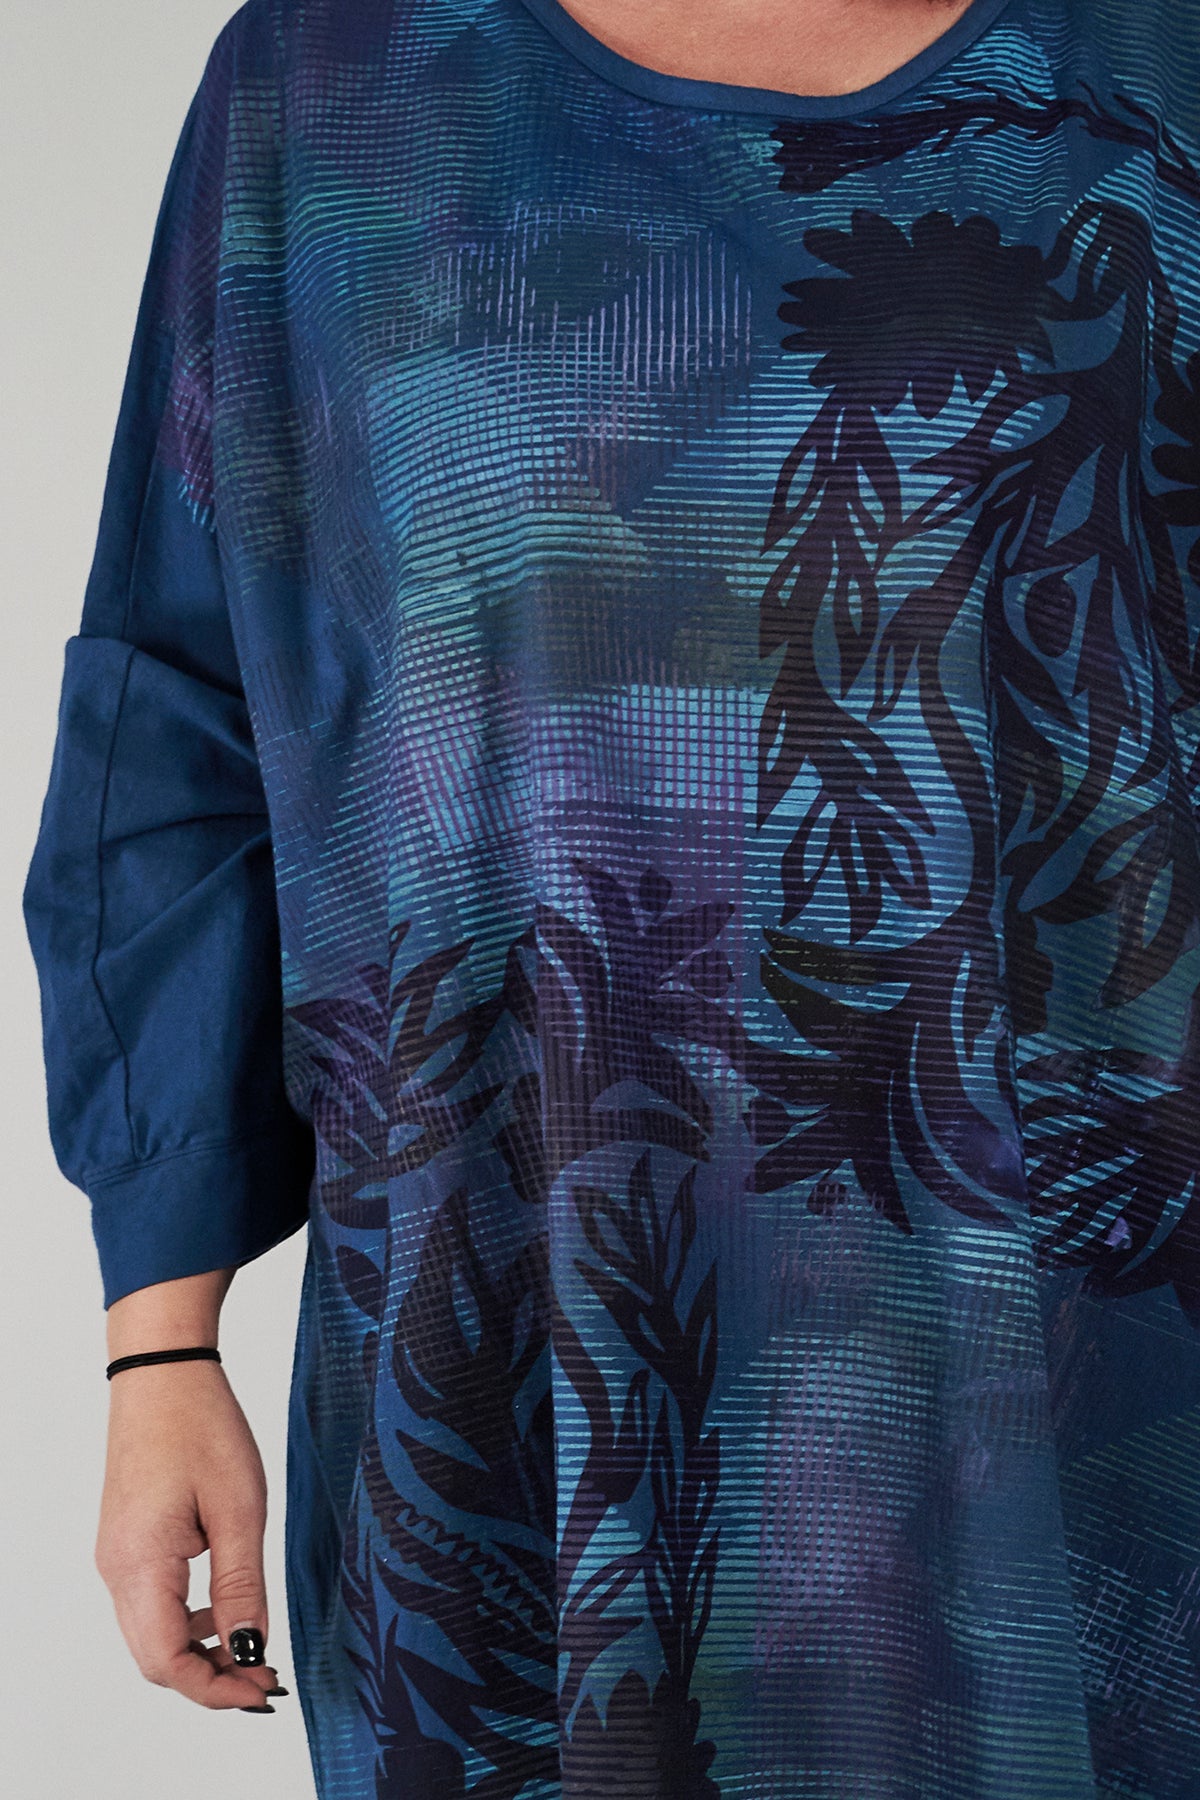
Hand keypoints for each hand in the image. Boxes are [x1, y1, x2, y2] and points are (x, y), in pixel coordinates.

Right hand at [95, 1357, 285, 1711]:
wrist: (162, 1372)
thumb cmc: (201, 1427)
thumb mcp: (239, 1508)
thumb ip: (242, 1585)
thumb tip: (251, 1649)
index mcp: (140, 1565)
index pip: (168, 1663)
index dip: (216, 1690)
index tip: (266, 1690)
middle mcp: (117, 1571)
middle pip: (155, 1659)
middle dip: (211, 1678)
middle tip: (267, 1677)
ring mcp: (117, 1558)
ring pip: (152, 1635)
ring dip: (201, 1651)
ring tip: (255, 1644)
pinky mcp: (127, 1543)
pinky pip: (151, 1604)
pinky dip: (188, 1620)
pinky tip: (227, 1606)